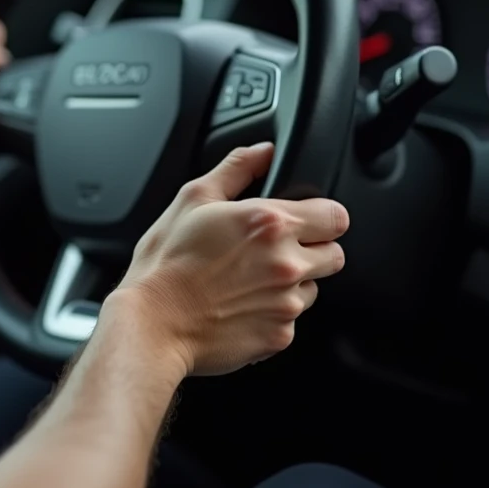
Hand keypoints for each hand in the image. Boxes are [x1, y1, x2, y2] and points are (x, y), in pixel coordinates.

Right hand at [114, 143, 347, 376]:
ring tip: (249, 280)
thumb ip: (236, 168)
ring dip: (292, 283)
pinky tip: (240, 305)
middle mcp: (286, 264)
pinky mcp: (279, 336)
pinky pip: (291, 321)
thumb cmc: (165, 264)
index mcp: (270, 224)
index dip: (322, 216)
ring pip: (313, 289)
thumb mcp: (192, 199)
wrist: (151, 325)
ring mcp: (285, 304)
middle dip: (313, 250)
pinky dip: (273, 314)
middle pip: (335, 255)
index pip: (337, 216)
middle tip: (275, 251)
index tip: (305, 220)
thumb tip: (262, 150)